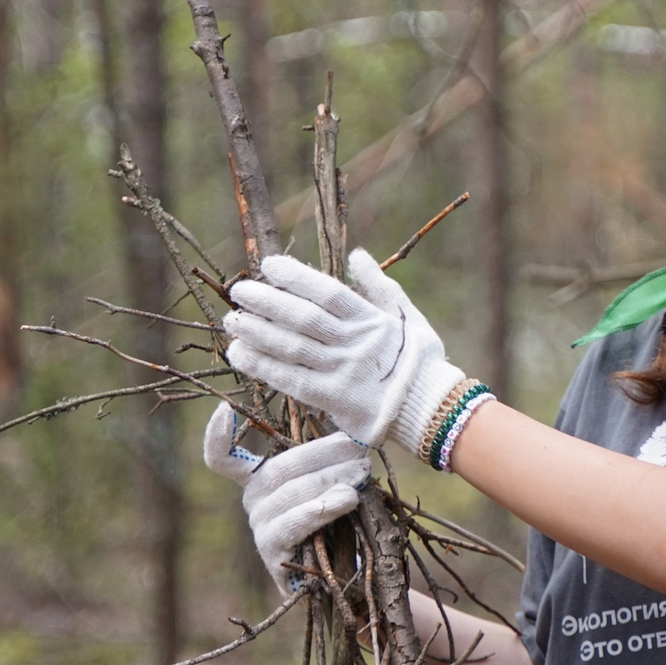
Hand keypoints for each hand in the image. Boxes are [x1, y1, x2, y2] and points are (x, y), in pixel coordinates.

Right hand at [201, 403, 368, 594]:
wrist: (336, 577)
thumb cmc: (332, 522)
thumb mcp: (325, 486)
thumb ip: (325, 462)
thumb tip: (350, 437)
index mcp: (258, 479)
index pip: (224, 459)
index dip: (217, 437)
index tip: (224, 411)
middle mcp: (252, 501)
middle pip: (279, 468)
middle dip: (322, 455)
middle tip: (357, 450)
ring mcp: (259, 527)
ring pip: (290, 492)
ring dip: (331, 479)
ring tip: (362, 473)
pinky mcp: (272, 552)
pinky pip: (294, 523)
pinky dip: (322, 508)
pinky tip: (348, 499)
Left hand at [223, 250, 461, 454]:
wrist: (433, 410)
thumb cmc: (421, 361)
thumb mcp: (408, 316)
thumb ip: (380, 285)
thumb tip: (357, 254)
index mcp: (371, 320)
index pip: (328, 293)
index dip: (296, 277)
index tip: (268, 266)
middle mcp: (355, 343)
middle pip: (304, 318)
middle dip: (268, 303)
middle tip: (239, 291)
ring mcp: (343, 372)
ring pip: (293, 348)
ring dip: (258, 334)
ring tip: (232, 322)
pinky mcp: (334, 400)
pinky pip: (293, 381)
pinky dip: (264, 367)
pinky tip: (241, 355)